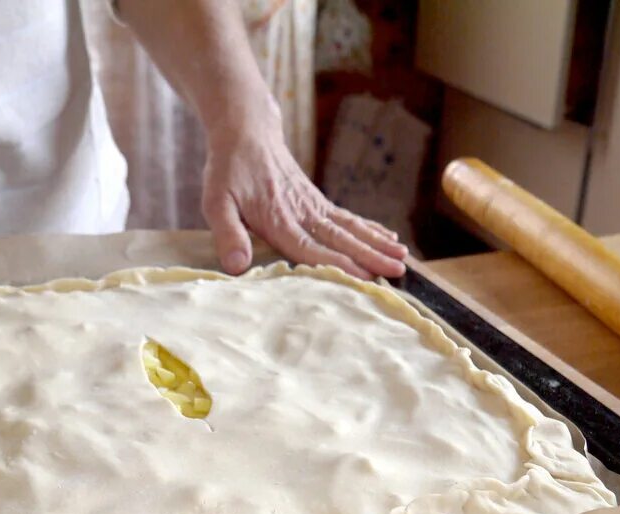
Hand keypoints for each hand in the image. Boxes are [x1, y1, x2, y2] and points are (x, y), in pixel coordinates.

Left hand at [202, 111, 408, 278]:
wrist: (245, 131)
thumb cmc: (227, 170)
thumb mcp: (216, 202)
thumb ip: (228, 234)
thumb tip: (237, 266)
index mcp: (278, 219)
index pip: (311, 247)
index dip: (338, 263)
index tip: (363, 276)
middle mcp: (302, 212)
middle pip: (340, 238)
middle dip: (370, 256)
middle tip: (398, 269)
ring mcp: (313, 205)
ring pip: (350, 227)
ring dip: (377, 243)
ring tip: (403, 257)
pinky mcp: (316, 199)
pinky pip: (347, 216)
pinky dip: (370, 227)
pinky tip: (388, 237)